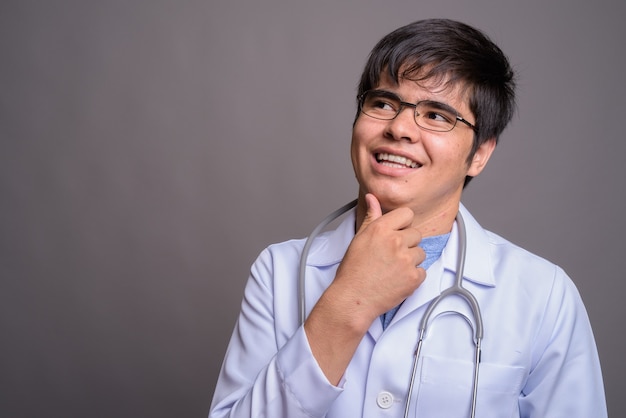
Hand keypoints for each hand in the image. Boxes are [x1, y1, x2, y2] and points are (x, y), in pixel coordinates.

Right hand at [303, 194, 425, 383]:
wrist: (353, 298)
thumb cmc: (353, 270)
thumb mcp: (359, 238)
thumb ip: (372, 216)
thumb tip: (373, 198)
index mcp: (381, 229)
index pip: (407, 214)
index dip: (402, 224)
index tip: (396, 233)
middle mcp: (395, 241)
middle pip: (416, 234)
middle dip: (407, 243)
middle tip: (391, 255)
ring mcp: (406, 260)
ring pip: (421, 253)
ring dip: (411, 260)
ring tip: (393, 268)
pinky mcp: (414, 278)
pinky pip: (422, 271)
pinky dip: (413, 276)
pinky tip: (397, 279)